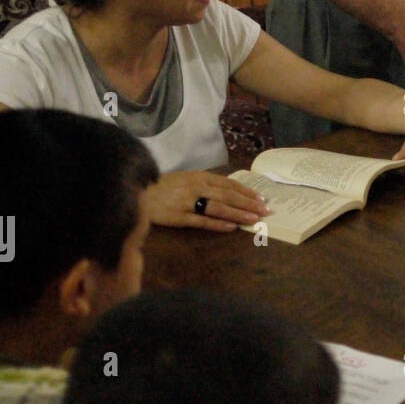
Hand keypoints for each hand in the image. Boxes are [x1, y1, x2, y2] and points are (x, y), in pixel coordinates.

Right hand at [145, 171, 270, 231]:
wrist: (137, 193)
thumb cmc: (163, 186)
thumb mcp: (186, 179)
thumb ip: (205, 184)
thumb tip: (228, 192)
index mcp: (200, 177)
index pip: (230, 184)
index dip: (247, 192)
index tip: (262, 199)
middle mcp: (197, 187)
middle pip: (229, 196)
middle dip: (250, 204)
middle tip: (266, 211)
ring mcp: (188, 202)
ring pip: (219, 208)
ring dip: (239, 213)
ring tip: (254, 219)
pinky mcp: (179, 217)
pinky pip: (202, 220)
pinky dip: (218, 224)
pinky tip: (231, 227)